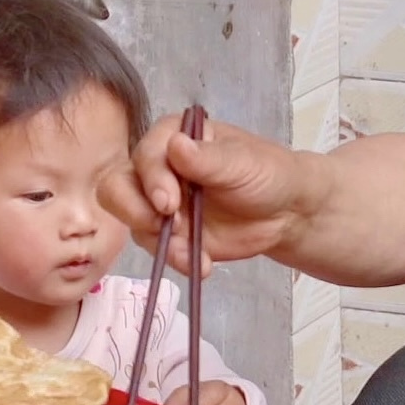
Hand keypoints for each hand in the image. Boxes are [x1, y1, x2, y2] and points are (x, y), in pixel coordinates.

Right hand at [105, 109, 314, 272]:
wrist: (287, 212)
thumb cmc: (265, 173)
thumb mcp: (242, 162)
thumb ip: (207, 159)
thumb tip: (176, 146)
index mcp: (172, 138)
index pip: (143, 155)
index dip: (151, 179)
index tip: (169, 202)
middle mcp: (158, 169)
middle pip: (117, 187)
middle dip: (135, 210)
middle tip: (165, 224)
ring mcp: (159, 205)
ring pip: (132, 223)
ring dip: (159, 241)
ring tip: (191, 253)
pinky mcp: (170, 235)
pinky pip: (158, 249)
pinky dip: (176, 260)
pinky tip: (203, 265)